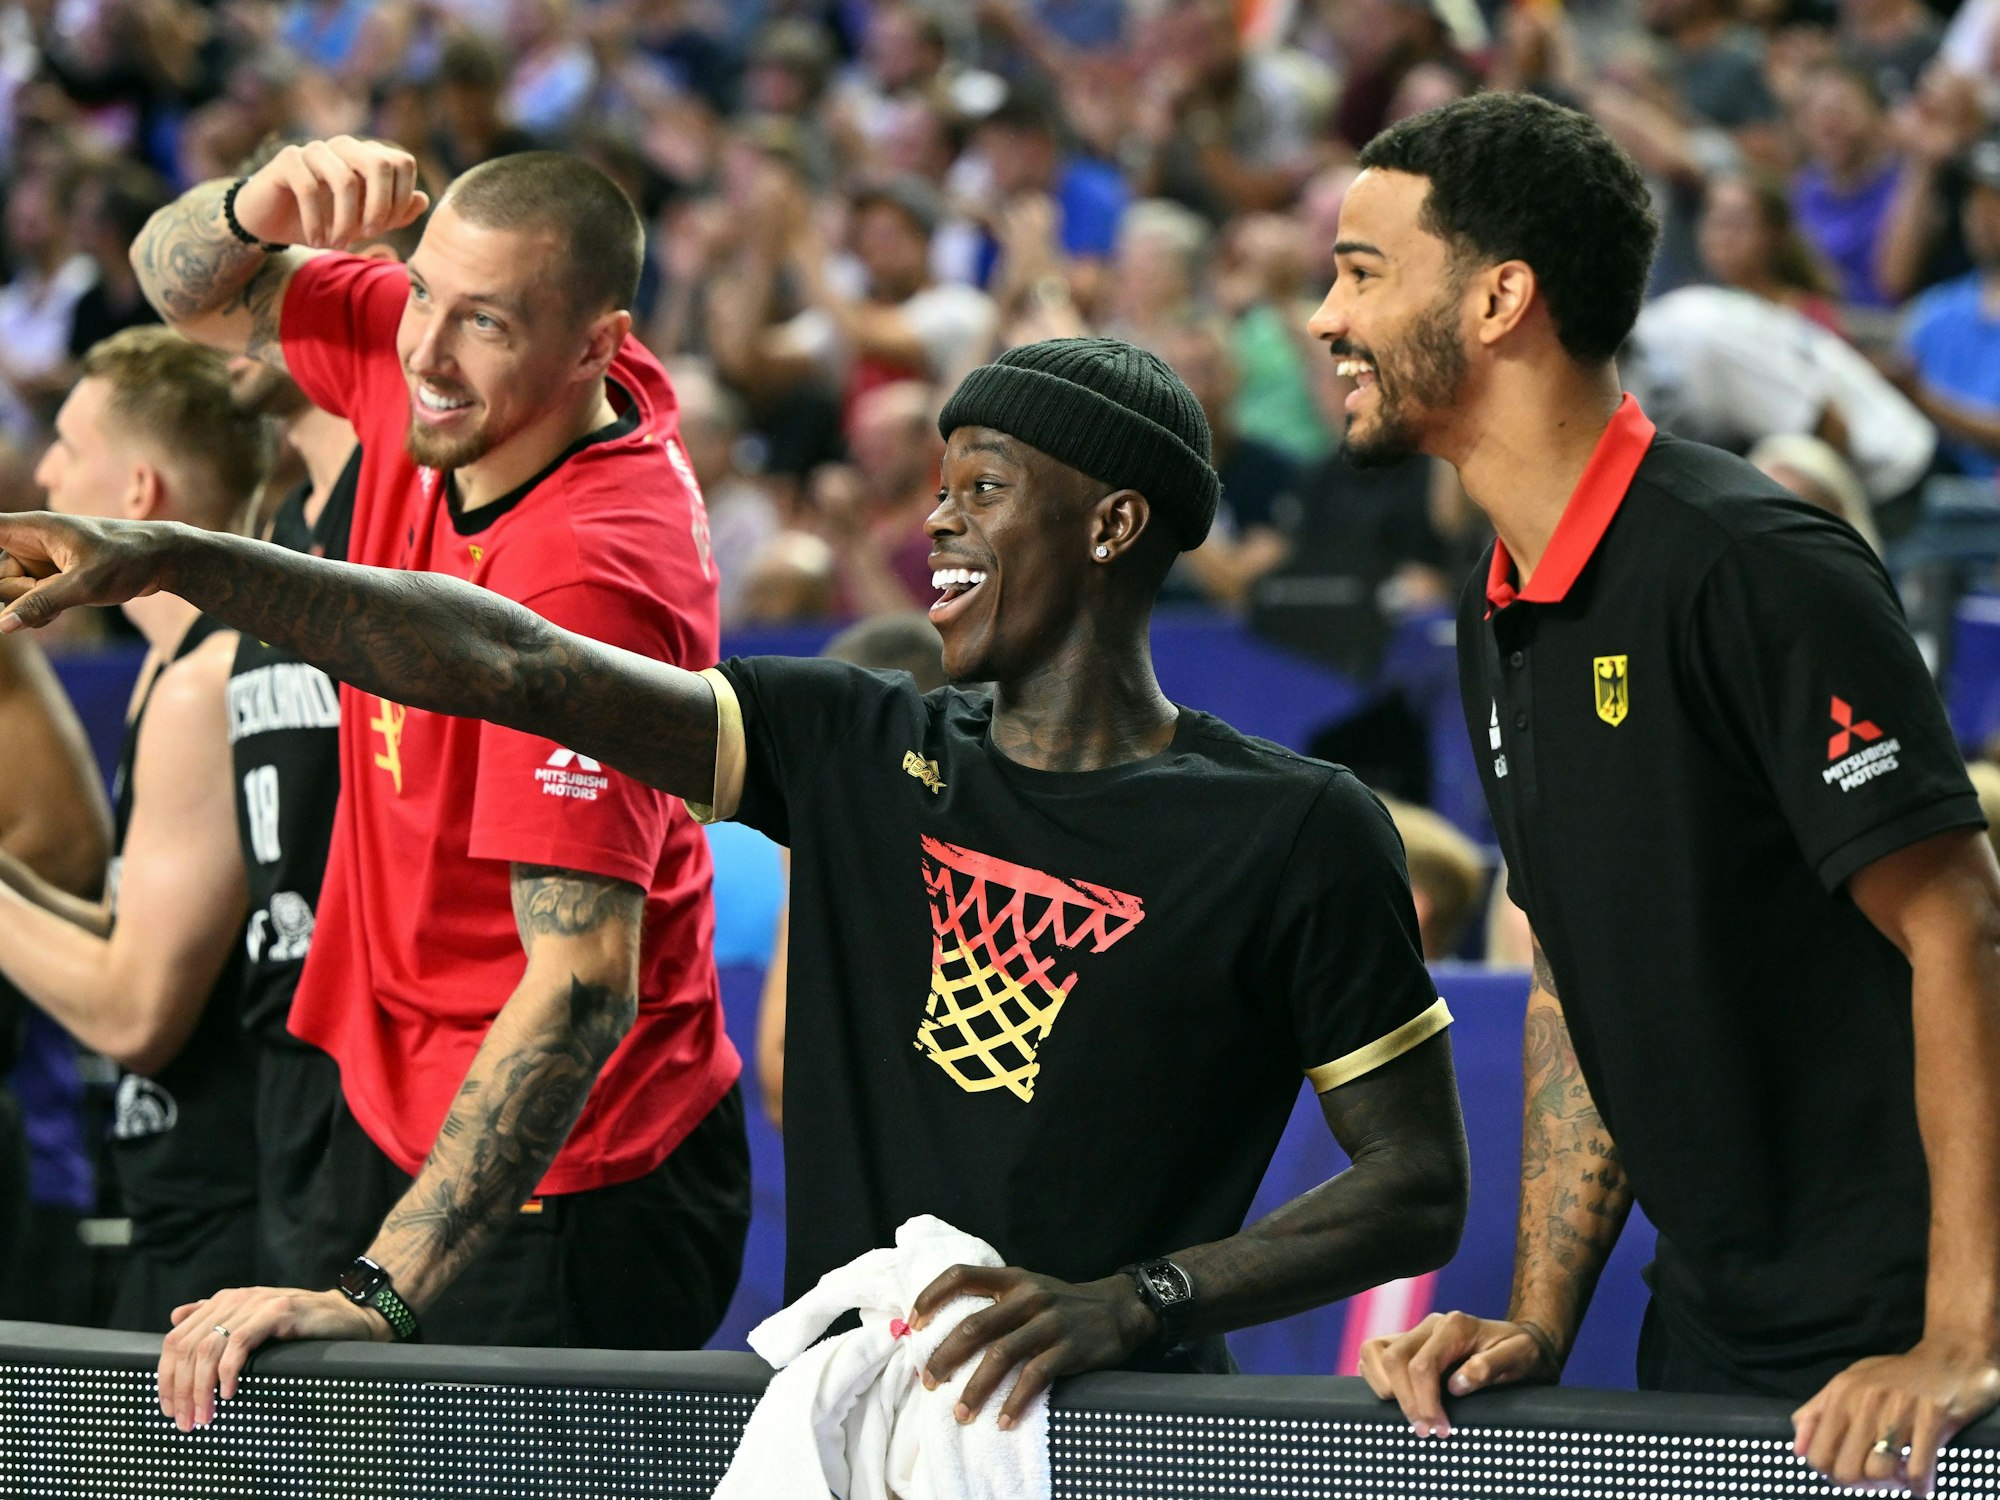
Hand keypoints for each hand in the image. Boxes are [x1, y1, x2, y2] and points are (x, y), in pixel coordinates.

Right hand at [0, 513, 178, 632]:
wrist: (164, 560)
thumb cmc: (129, 560)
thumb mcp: (86, 585)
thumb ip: (41, 604)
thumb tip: (2, 625)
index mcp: (32, 529)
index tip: (4, 577)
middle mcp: (29, 544)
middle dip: (17, 594)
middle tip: (55, 591)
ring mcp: (38, 562)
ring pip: (10, 595)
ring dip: (32, 607)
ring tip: (68, 599)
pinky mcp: (48, 579)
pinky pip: (27, 603)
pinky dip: (40, 612)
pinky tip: (62, 611)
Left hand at [157, 1286, 388, 1431]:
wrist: (344, 1316)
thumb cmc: (298, 1325)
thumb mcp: (252, 1320)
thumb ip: (215, 1317)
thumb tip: (176, 1316)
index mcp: (223, 1301)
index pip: (176, 1340)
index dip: (165, 1378)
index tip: (170, 1409)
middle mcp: (234, 1298)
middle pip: (187, 1347)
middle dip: (180, 1389)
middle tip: (187, 1420)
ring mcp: (256, 1303)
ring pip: (208, 1348)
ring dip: (201, 1388)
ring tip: (206, 1415)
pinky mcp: (279, 1311)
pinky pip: (240, 1344)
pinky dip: (228, 1372)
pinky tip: (230, 1393)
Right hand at [232, 136, 428, 250]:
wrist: (272, 221)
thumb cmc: (325, 221)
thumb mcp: (365, 224)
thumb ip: (395, 214)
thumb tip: (423, 198)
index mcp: (367, 156)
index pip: (402, 163)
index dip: (400, 198)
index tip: (384, 228)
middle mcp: (344, 146)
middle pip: (379, 164)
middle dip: (379, 206)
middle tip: (368, 234)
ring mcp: (315, 149)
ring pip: (345, 180)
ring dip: (345, 221)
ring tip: (338, 245)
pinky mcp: (287, 159)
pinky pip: (309, 189)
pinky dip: (317, 222)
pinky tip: (316, 241)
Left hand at [911, 1265, 1156, 1430]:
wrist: (1119, 1309)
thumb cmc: (1063, 1305)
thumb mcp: (1030, 1289)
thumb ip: (997, 1304)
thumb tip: (948, 1335)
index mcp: (1013, 1279)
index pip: (962, 1275)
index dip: (932, 1295)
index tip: (913, 1323)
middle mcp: (1028, 1296)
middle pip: (974, 1326)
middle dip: (945, 1357)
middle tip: (928, 1382)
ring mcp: (1049, 1322)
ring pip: (1001, 1356)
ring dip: (975, 1388)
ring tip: (960, 1413)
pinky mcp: (1069, 1349)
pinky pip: (1035, 1377)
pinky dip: (1015, 1402)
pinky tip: (1003, 1421)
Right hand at [1358, 1311, 1562, 1436]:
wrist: (1525, 1344)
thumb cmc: (1524, 1354)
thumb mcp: (1519, 1358)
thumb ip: (1489, 1367)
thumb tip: (1456, 1385)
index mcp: (1455, 1326)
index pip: (1423, 1365)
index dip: (1425, 1401)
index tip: (1440, 1430)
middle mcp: (1430, 1325)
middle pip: (1394, 1359)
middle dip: (1405, 1400)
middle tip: (1426, 1431)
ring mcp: (1416, 1332)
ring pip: (1375, 1352)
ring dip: (1386, 1388)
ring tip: (1411, 1416)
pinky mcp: (1409, 1344)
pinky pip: (1374, 1354)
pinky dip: (1377, 1378)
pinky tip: (1396, 1401)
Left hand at [1792, 1335, 1999, 1492]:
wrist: (1948, 1359)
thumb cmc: (1895, 1376)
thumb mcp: (1848, 1383)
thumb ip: (1816, 1413)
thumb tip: (1797, 1450)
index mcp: (1840, 1394)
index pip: (1817, 1454)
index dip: (1830, 1474)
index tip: (1847, 1473)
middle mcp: (1864, 1401)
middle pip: (1845, 1469)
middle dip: (1860, 1484)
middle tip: (1875, 1479)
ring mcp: (1898, 1409)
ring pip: (1877, 1472)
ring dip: (1889, 1485)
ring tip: (1897, 1475)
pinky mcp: (1932, 1418)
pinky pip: (1917, 1470)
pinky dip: (1918, 1486)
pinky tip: (1918, 1481)